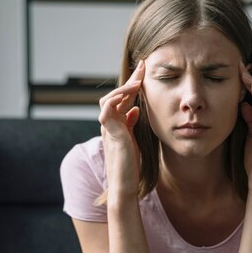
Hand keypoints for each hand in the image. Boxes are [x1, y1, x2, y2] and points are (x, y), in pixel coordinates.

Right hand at [98, 60, 144, 196]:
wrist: (125, 185)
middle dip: (130, 80)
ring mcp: (108, 129)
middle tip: (143, 67)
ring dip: (123, 88)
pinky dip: (115, 101)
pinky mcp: (110, 135)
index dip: (133, 84)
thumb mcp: (134, 140)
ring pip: (108, 99)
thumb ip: (131, 125)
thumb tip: (134, 110)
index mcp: (117, 124)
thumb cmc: (130, 166)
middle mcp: (110, 124)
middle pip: (116, 95)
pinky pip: (106, 111)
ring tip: (138, 82)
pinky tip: (129, 97)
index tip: (145, 71)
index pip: (124, 99)